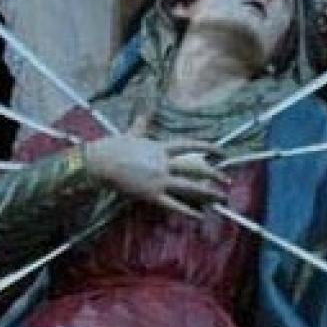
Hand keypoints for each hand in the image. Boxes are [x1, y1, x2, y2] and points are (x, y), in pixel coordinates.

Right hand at [81, 121, 228, 217]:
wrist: (100, 162)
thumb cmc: (113, 147)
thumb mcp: (131, 133)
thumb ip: (142, 124)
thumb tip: (146, 110)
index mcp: (160, 147)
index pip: (190, 145)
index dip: (208, 147)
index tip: (221, 151)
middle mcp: (164, 163)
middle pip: (195, 168)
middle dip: (214, 174)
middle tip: (227, 179)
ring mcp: (159, 179)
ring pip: (190, 187)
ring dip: (207, 193)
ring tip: (220, 197)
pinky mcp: (152, 195)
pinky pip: (174, 205)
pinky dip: (188, 211)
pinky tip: (199, 216)